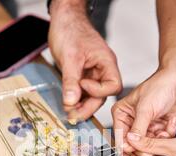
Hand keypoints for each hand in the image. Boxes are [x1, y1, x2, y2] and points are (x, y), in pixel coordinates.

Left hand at [49, 1, 121, 122]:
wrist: (63, 19)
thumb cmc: (71, 30)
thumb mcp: (70, 57)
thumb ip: (71, 81)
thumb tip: (71, 102)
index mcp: (106, 63)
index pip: (113, 86)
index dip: (98, 91)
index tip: (81, 86)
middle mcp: (102, 70)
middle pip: (101, 95)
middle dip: (87, 107)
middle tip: (72, 116)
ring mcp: (92, 73)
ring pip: (91, 96)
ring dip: (80, 106)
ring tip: (68, 113)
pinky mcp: (82, 75)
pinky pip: (82, 91)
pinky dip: (75, 99)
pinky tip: (67, 104)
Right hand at [112, 66, 175, 152]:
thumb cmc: (160, 86)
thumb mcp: (145, 108)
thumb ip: (137, 129)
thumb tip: (129, 144)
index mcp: (122, 114)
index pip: (120, 135)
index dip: (125, 147)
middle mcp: (133, 121)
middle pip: (133, 143)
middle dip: (142, 148)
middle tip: (148, 153)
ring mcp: (147, 126)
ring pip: (148, 144)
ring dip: (156, 141)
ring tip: (162, 133)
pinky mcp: (160, 129)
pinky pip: (161, 141)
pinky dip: (166, 136)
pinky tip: (169, 125)